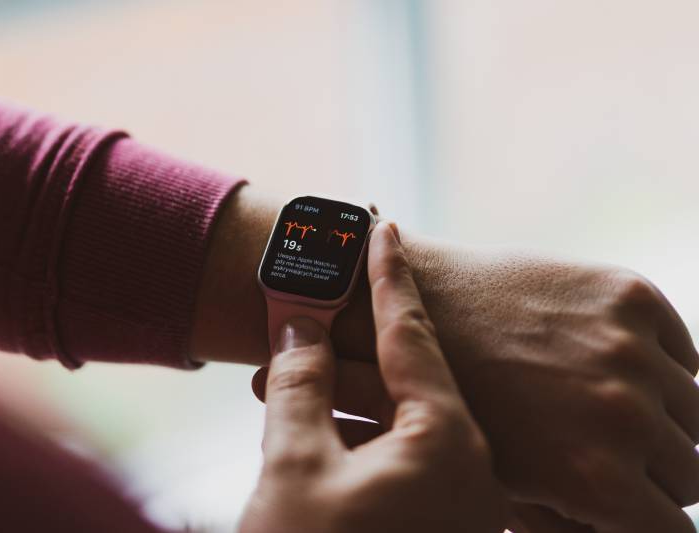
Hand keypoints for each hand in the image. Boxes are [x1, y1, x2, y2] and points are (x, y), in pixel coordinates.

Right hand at [239, 222, 505, 532]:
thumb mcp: (294, 467)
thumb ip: (299, 386)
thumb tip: (299, 328)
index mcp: (446, 445)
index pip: (412, 334)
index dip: (390, 275)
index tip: (383, 228)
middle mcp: (468, 470)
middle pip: (404, 381)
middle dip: (344, 352)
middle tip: (302, 315)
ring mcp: (458, 503)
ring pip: (398, 425)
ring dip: (341, 401)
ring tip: (286, 380)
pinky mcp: (438, 523)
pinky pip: (399, 460)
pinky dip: (356, 438)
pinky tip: (312, 434)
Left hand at [332, 241, 698, 531]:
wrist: (413, 303)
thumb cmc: (446, 400)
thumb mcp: (502, 484)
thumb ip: (570, 517)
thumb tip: (619, 520)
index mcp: (596, 476)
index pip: (674, 529)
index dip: (648, 521)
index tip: (633, 506)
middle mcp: (627, 415)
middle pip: (692, 473)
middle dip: (657, 474)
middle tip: (615, 457)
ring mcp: (631, 350)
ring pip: (695, 411)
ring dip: (664, 419)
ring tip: (607, 409)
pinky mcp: (629, 296)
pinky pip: (682, 351)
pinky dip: (660, 366)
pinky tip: (613, 367)